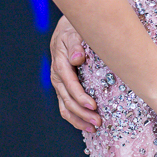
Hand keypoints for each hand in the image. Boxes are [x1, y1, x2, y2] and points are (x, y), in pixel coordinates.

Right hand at [50, 15, 99, 131]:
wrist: (67, 30)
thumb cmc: (74, 31)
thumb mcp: (74, 33)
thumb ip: (76, 45)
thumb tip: (77, 58)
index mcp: (60, 64)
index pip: (70, 84)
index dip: (80, 96)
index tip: (93, 105)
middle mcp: (57, 77)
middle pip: (67, 100)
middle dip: (82, 112)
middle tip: (98, 121)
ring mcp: (60, 84)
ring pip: (65, 107)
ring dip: (79, 119)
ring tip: (94, 127)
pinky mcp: (64, 89)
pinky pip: (66, 107)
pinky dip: (75, 118)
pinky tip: (87, 126)